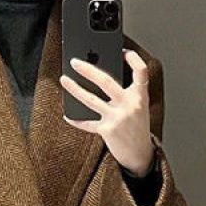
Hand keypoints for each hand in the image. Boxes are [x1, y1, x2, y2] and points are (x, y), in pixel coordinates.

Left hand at [60, 48, 154, 176]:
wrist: (140, 155)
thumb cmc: (137, 128)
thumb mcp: (138, 108)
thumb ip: (126, 94)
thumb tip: (102, 79)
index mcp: (140, 96)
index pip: (140, 71)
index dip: (133, 58)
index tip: (123, 51)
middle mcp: (129, 105)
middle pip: (106, 81)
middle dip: (88, 69)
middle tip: (74, 62)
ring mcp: (117, 118)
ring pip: (91, 100)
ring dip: (75, 89)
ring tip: (64, 80)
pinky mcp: (107, 131)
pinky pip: (87, 123)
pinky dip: (76, 120)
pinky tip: (68, 115)